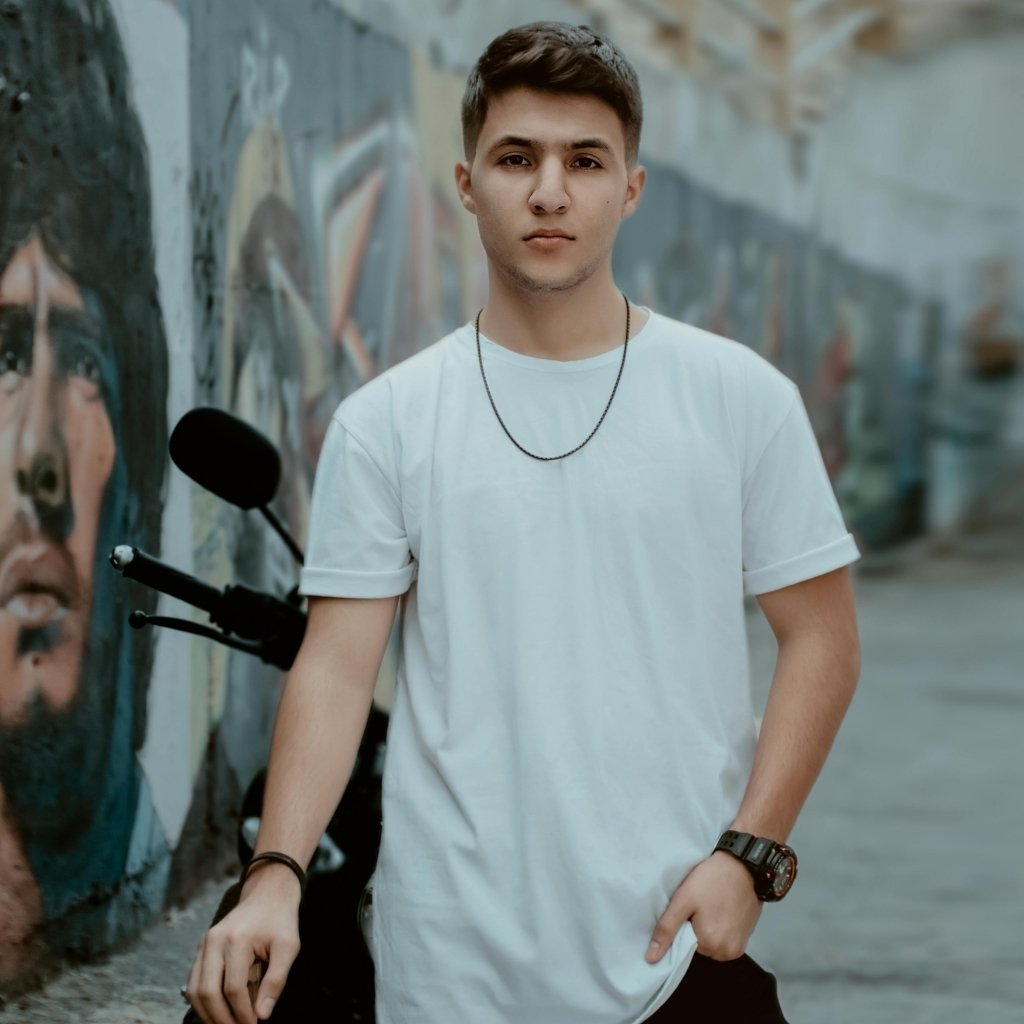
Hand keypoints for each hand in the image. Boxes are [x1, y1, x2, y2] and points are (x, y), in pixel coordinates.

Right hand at [185, 869, 301, 1022]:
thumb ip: (276, 981)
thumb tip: (262, 1014)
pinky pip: (194, 981)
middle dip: (221, 1018)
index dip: (242, 1013)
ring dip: (208, 1014)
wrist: (267, 893)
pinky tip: (217, 1010)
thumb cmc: (280, 919)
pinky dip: (202, 1000)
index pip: (233, 988)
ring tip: (226, 1023)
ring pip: (195, 990)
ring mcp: (205, 943)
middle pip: (208, 992)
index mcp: (237, 940)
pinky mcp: (201, 947)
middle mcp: (214, 941)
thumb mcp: (288, 947)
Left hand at [646, 851, 761, 963]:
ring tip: (711, 908)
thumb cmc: (712, 879)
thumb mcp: (683, 900)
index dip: (683, 927)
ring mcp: (738, 947)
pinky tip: (721, 911)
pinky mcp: (746, 940)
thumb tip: (652, 958)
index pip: (684, 947)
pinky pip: (725, 941)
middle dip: (696, 929)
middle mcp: (727, 952)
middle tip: (700, 907)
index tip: (688, 911)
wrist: (743, 866)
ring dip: (709, 930)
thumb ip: (666, 930)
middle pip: (700, 947)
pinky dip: (721, 929)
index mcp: (710, 945)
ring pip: (712, 944)